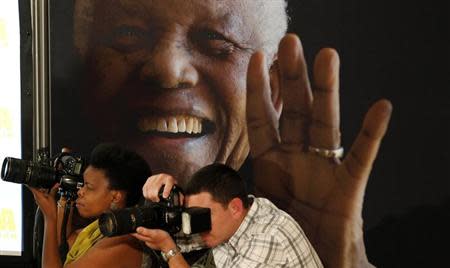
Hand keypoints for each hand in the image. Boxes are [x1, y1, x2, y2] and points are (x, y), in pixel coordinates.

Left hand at [29, 183, 59, 220]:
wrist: (50, 216)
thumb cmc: (50, 209)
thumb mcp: (52, 197)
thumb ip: (54, 190)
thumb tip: (56, 184)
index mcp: (37, 195)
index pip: (31, 187)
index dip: (31, 182)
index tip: (31, 178)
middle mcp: (37, 197)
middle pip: (36, 188)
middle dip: (41, 184)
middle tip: (46, 182)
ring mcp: (39, 199)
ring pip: (40, 191)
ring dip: (44, 188)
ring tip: (50, 187)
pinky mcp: (42, 201)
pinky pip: (43, 194)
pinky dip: (46, 192)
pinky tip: (51, 192)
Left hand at [132, 227, 175, 251]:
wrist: (169, 246)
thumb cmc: (163, 239)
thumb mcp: (154, 233)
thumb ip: (146, 231)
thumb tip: (138, 228)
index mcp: (146, 238)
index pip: (136, 235)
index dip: (132, 231)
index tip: (129, 228)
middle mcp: (147, 241)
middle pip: (139, 236)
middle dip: (136, 232)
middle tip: (132, 228)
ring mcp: (150, 242)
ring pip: (143, 237)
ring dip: (141, 233)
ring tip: (139, 229)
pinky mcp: (154, 242)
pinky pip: (148, 238)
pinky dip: (147, 235)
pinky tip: (148, 233)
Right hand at [142, 173, 179, 201]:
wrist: (166, 179)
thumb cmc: (172, 186)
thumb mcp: (176, 190)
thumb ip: (179, 197)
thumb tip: (180, 203)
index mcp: (170, 179)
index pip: (168, 184)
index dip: (166, 190)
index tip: (165, 196)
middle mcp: (162, 176)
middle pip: (155, 187)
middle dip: (155, 196)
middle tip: (157, 200)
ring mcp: (155, 177)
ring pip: (149, 188)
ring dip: (150, 196)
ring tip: (153, 199)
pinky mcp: (149, 179)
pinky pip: (145, 187)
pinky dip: (146, 194)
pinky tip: (148, 197)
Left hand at [246, 34, 391, 266]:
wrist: (310, 263)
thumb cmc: (280, 241)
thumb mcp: (250, 216)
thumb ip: (233, 202)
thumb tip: (199, 202)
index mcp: (269, 164)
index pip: (262, 119)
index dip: (259, 90)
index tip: (257, 59)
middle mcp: (296, 160)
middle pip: (295, 111)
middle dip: (292, 77)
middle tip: (291, 42)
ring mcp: (323, 170)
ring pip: (326, 122)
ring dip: (327, 90)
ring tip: (327, 55)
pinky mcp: (348, 188)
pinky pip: (361, 158)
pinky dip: (372, 134)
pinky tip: (381, 107)